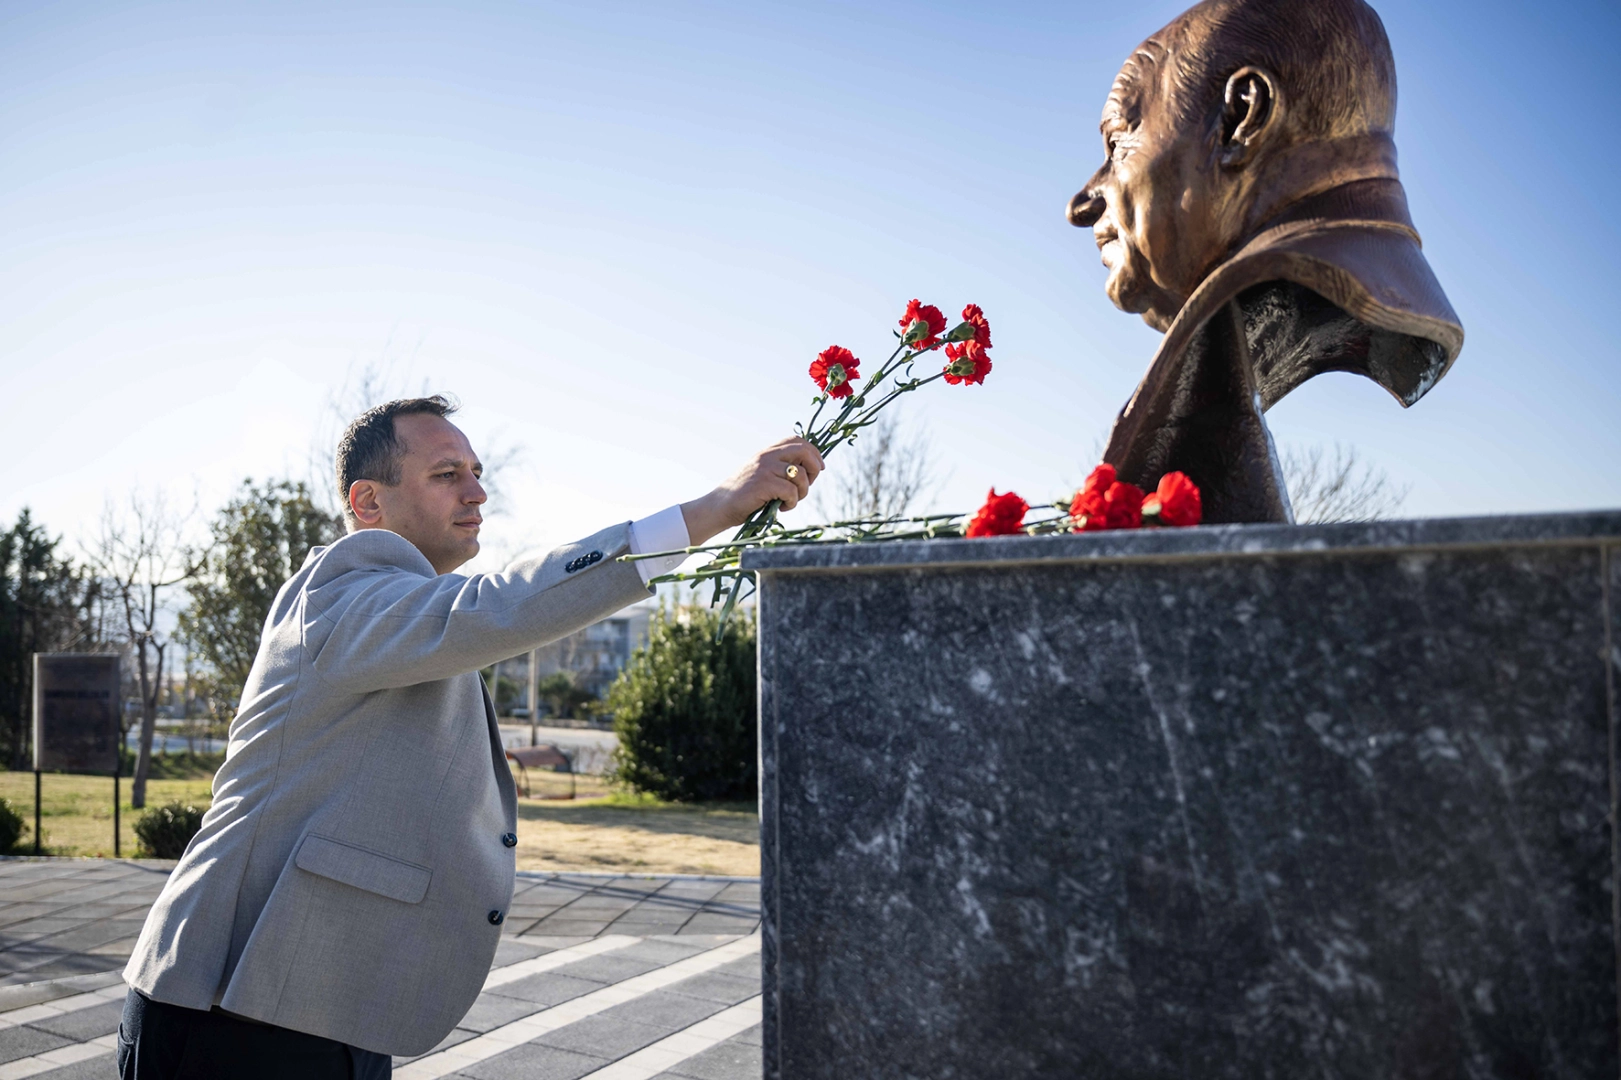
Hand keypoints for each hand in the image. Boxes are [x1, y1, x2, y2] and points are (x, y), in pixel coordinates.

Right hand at [680, 438, 825, 545]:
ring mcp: (765, 469)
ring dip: (802, 492)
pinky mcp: (763, 484)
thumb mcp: (762, 475)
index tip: (819, 467)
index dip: (813, 452)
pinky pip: (791, 491)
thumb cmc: (744, 496)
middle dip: (814, 468)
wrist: (720, 506)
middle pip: (803, 451)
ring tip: (790, 501)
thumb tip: (810, 470)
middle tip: (810, 484)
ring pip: (800, 475)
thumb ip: (780, 469)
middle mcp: (767, 456)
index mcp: (767, 452)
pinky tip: (782, 507)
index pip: (797, 440)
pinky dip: (792, 503)